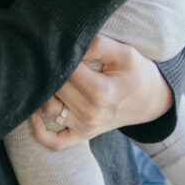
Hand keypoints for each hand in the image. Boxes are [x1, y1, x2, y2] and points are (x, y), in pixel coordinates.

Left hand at [31, 34, 171, 151]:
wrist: (151, 100)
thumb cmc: (137, 72)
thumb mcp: (124, 53)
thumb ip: (98, 45)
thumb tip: (72, 42)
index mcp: (102, 92)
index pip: (67, 69)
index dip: (59, 54)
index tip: (56, 43)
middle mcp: (91, 113)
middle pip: (56, 87)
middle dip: (48, 70)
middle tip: (44, 54)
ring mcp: (86, 128)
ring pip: (49, 109)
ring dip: (41, 92)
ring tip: (42, 74)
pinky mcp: (82, 136)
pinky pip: (55, 141)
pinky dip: (39, 130)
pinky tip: (33, 111)